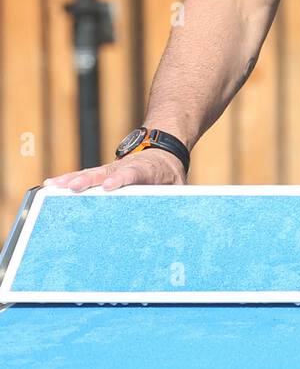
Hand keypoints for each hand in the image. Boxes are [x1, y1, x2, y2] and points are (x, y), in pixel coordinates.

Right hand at [42, 147, 186, 191]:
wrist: (162, 149)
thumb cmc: (170, 173)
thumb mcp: (179, 185)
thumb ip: (176, 199)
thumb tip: (176, 220)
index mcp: (148, 169)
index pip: (133, 173)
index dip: (121, 179)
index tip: (108, 186)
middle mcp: (125, 167)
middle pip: (105, 173)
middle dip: (89, 181)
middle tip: (73, 187)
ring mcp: (111, 168)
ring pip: (91, 173)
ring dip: (73, 180)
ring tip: (54, 186)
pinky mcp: (103, 172)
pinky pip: (85, 175)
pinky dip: (68, 179)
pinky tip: (51, 184)